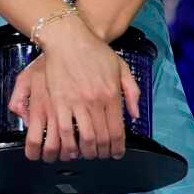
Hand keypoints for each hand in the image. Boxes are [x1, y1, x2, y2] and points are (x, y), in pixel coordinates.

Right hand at [9, 18, 141, 161]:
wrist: (68, 38)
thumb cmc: (95, 51)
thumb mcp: (121, 67)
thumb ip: (132, 92)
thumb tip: (134, 115)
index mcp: (111, 94)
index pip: (117, 131)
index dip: (117, 148)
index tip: (116, 153)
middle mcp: (95, 101)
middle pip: (101, 138)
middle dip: (102, 153)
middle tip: (101, 155)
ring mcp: (76, 102)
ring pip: (83, 138)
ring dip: (86, 152)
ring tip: (86, 154)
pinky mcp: (58, 101)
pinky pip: (63, 129)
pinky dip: (67, 143)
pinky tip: (69, 146)